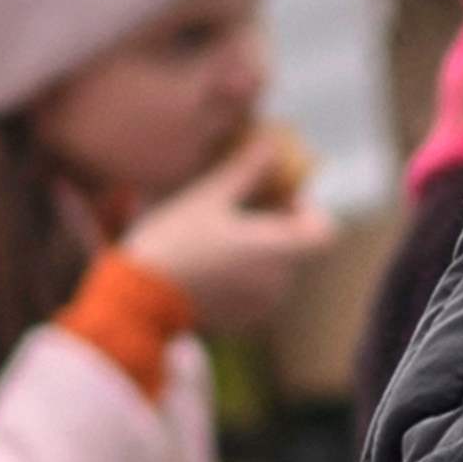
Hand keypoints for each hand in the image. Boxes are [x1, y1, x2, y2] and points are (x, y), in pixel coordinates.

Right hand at [112, 121, 325, 335]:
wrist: (139, 296)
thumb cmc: (175, 241)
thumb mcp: (209, 196)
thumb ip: (247, 169)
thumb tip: (272, 142)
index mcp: (278, 250)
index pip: (324, 232)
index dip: (308, 212)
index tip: (280, 199)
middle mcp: (278, 282)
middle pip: (297, 248)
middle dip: (276, 227)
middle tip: (240, 208)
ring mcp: (260, 304)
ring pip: (276, 270)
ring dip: (258, 252)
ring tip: (220, 236)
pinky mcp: (240, 319)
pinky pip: (254, 292)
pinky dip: (242, 276)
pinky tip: (210, 264)